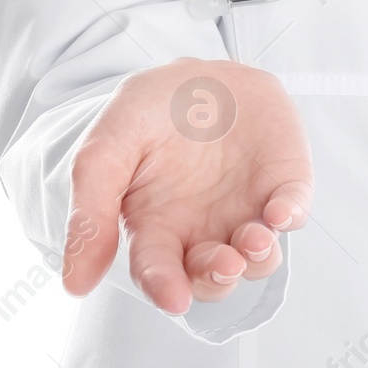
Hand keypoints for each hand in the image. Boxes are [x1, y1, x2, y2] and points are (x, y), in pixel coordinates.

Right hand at [61, 58, 311, 313]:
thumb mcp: (106, 149)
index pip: (160, 271)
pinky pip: (293, 209)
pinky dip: (291, 215)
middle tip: (221, 264)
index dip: (166, 288)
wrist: (197, 70)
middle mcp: (204, 230)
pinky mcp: (283, 184)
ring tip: (251, 241)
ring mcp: (246, 210)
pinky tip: (281, 213)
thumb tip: (74, 283)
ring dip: (258, 257)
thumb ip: (91, 211)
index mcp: (157, 227)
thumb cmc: (148, 113)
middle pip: (212, 275)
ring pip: (258, 256)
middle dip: (218, 277)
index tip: (173, 297)